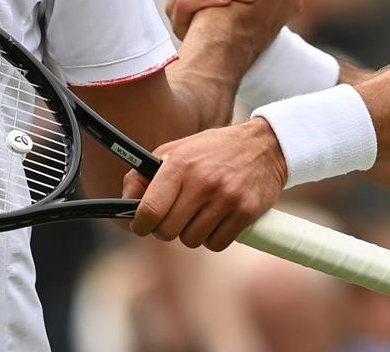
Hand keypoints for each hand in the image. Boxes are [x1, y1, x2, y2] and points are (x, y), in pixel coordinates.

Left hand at [123, 117, 286, 250]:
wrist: (264, 145)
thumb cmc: (213, 150)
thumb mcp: (176, 151)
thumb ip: (146, 175)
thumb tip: (124, 202)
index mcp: (180, 165)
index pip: (149, 210)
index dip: (140, 225)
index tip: (141, 226)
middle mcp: (202, 181)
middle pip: (168, 231)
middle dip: (167, 229)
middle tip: (175, 218)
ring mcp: (226, 198)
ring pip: (192, 240)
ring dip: (191, 233)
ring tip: (199, 215)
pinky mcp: (245, 212)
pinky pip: (216, 244)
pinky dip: (213, 238)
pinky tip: (217, 220)